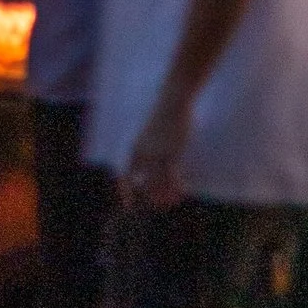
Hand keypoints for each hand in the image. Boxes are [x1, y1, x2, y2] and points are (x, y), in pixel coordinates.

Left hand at [125, 92, 190, 208]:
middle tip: (161, 205)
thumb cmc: (164, 115)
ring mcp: (156, 154)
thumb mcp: (150, 133)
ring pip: (158, 183)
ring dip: (164, 196)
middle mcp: (142, 154)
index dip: (125, 190)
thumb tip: (155, 161)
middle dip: (150, 197)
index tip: (128, 203)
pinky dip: (176, 187)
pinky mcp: (171, 153)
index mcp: (134, 148)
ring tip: (172, 203)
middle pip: (143, 183)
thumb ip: (149, 147)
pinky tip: (182, 192)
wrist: (172, 102)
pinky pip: (172, 177)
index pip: (125, 174)